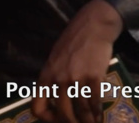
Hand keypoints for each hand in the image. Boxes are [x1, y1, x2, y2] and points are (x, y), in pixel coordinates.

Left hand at [30, 0, 122, 122]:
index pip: (38, 107)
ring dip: (88, 121)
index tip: (58, 119)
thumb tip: (55, 99)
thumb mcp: (55, 58)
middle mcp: (59, 80)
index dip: (47, 119)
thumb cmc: (74, 40)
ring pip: (81, 112)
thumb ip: (53, 78)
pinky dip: (98, 113)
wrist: (93, 25)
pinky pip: (95, 103)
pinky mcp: (94, 78)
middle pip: (63, 114)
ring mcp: (76, 79)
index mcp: (46, 75)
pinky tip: (100, 116)